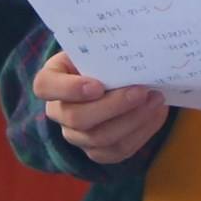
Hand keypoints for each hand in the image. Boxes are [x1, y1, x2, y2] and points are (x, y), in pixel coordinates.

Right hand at [33, 48, 170, 165]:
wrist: (109, 78)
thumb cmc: (100, 60)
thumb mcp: (96, 49)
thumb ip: (105, 51)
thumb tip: (134, 50)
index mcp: (51, 80)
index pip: (45, 86)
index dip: (69, 89)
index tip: (98, 85)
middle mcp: (58, 112)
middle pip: (77, 118)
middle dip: (114, 106)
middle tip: (141, 91)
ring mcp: (76, 135)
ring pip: (100, 139)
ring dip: (133, 120)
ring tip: (155, 101)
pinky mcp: (96, 151)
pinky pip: (118, 150)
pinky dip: (141, 133)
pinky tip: (155, 114)